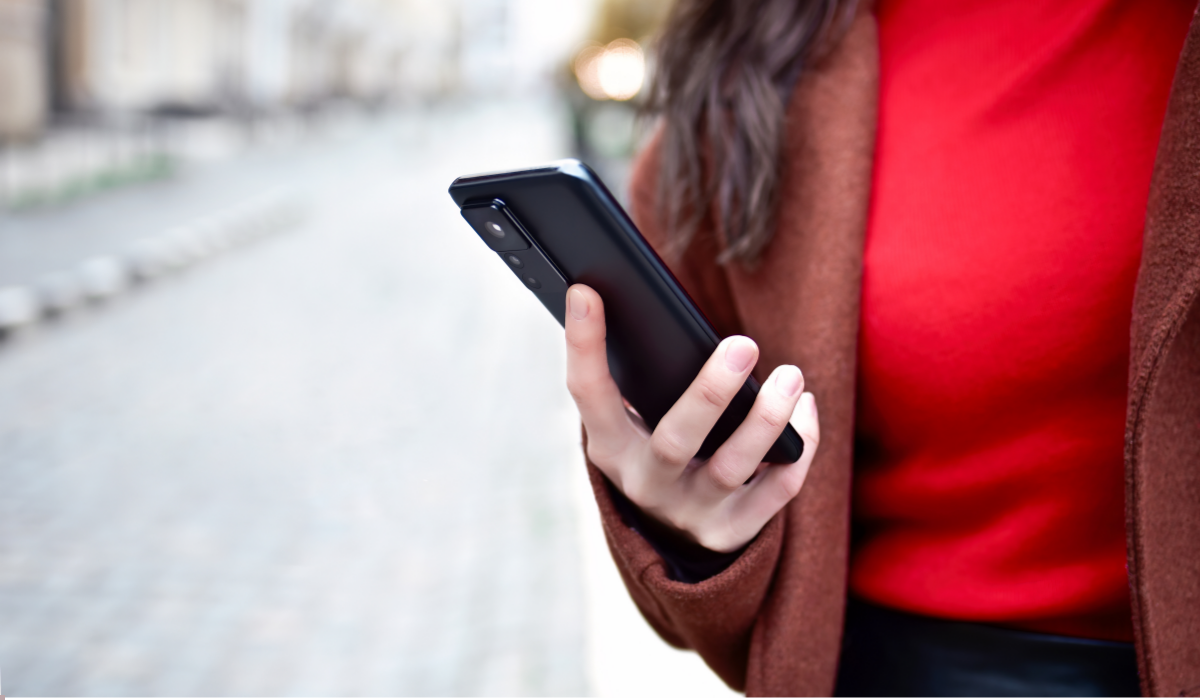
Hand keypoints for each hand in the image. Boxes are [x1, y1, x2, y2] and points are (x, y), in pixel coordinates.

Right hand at [565, 284, 819, 552]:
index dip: (583, 344)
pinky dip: (800, 446)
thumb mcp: (631, 422)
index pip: (588, 395)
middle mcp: (645, 485)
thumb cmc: (655, 446)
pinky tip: (804, 407)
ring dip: (767, 419)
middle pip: (675, 442)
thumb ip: (636, 379)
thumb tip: (642, 303)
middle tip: (743, 344)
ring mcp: (691, 513)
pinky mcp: (733, 532)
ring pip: (733, 468)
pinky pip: (778, 489)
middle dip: (710, 393)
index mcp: (610, 448)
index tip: (585, 292)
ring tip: (791, 376)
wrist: (673, 530)